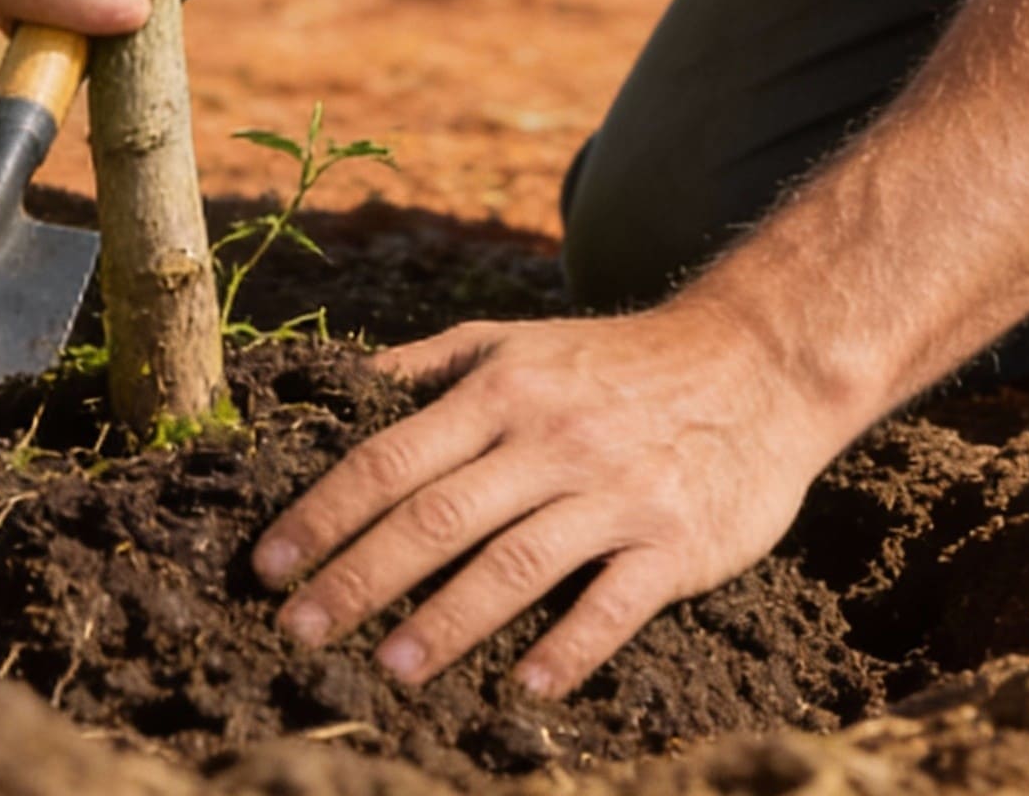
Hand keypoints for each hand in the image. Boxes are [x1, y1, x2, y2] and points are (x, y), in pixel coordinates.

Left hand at [246, 300, 854, 699]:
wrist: (759, 361)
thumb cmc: (619, 362)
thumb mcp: (519, 341)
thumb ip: (431, 367)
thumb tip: (343, 389)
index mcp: (502, 391)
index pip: (391, 457)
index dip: (324, 513)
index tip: (269, 565)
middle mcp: (551, 438)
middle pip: (436, 517)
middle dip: (359, 578)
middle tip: (298, 631)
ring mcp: (616, 491)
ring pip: (514, 563)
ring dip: (445, 621)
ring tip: (388, 669)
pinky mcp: (676, 540)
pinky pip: (613, 603)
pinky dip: (567, 648)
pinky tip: (524, 688)